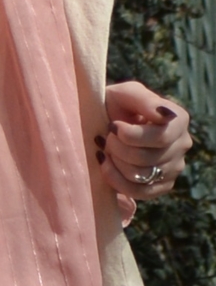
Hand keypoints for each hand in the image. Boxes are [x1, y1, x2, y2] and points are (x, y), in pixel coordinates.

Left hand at [95, 81, 191, 223]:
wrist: (104, 124)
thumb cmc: (116, 105)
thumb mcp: (125, 93)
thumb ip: (144, 99)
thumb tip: (163, 116)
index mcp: (178, 120)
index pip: (160, 138)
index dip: (130, 135)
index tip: (113, 126)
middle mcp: (182, 145)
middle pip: (147, 159)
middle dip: (118, 148)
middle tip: (106, 138)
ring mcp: (174, 168)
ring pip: (141, 176)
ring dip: (115, 162)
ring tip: (107, 149)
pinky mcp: (161, 186)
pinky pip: (139, 192)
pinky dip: (116, 180)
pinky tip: (107, 165)